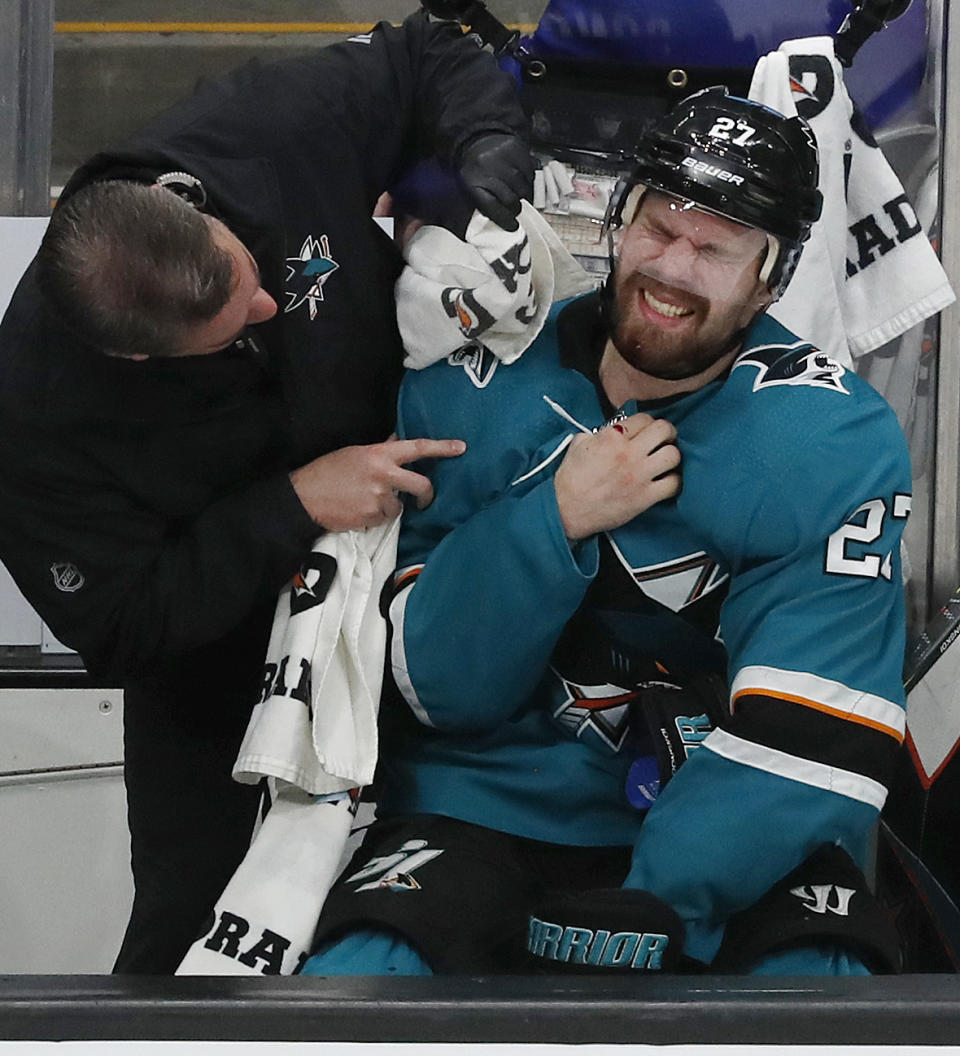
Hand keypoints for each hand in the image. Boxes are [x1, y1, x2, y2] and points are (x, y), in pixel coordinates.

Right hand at [290, 436, 465, 531]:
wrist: (304, 496)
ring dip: (389, 507)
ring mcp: (379, 498)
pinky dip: (375, 517)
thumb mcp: (355, 453)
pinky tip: (358, 510)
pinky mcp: (372, 518)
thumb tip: (397, 441)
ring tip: (366, 501)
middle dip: (426, 495)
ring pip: (399, 507)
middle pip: (421, 486)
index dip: (441, 448)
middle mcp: (383, 475)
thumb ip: (380, 451)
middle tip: (424, 500)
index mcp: (379, 454)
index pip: (417, 448)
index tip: (460, 448)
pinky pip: (383, 520)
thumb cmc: (327, 471)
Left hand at [456, 131, 534, 230]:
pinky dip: (529, 180)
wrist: (476, 141)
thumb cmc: (475, 172)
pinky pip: (531, 171)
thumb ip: (484, 206)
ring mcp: (502, 155)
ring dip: (524, 194)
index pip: (491, 206)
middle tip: (516, 210)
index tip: (513, 226)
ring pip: (523, 185)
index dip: (504, 219)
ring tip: (519, 194)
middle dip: (515, 208)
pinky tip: (523, 180)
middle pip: (510, 197)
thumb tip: (506, 224)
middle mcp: (487, 166)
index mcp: (471, 180)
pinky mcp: (516, 147)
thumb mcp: (471, 189)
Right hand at [553, 413, 679, 539]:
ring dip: (672, 457)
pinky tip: (666, 482)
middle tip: (664, 441)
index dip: (649, 424)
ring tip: (665, 462)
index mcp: (611, 437)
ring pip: (673, 455)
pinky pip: (673, 484)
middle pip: (665, 430)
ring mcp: (638, 475)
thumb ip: (598, 433)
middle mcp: (628, 453)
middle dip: (667, 434)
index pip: (645, 418)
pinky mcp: (644, 497)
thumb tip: (613, 430)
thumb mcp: (578, 445)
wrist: (566, 511)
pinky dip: (673, 482)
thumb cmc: (570, 480)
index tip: (648, 431)